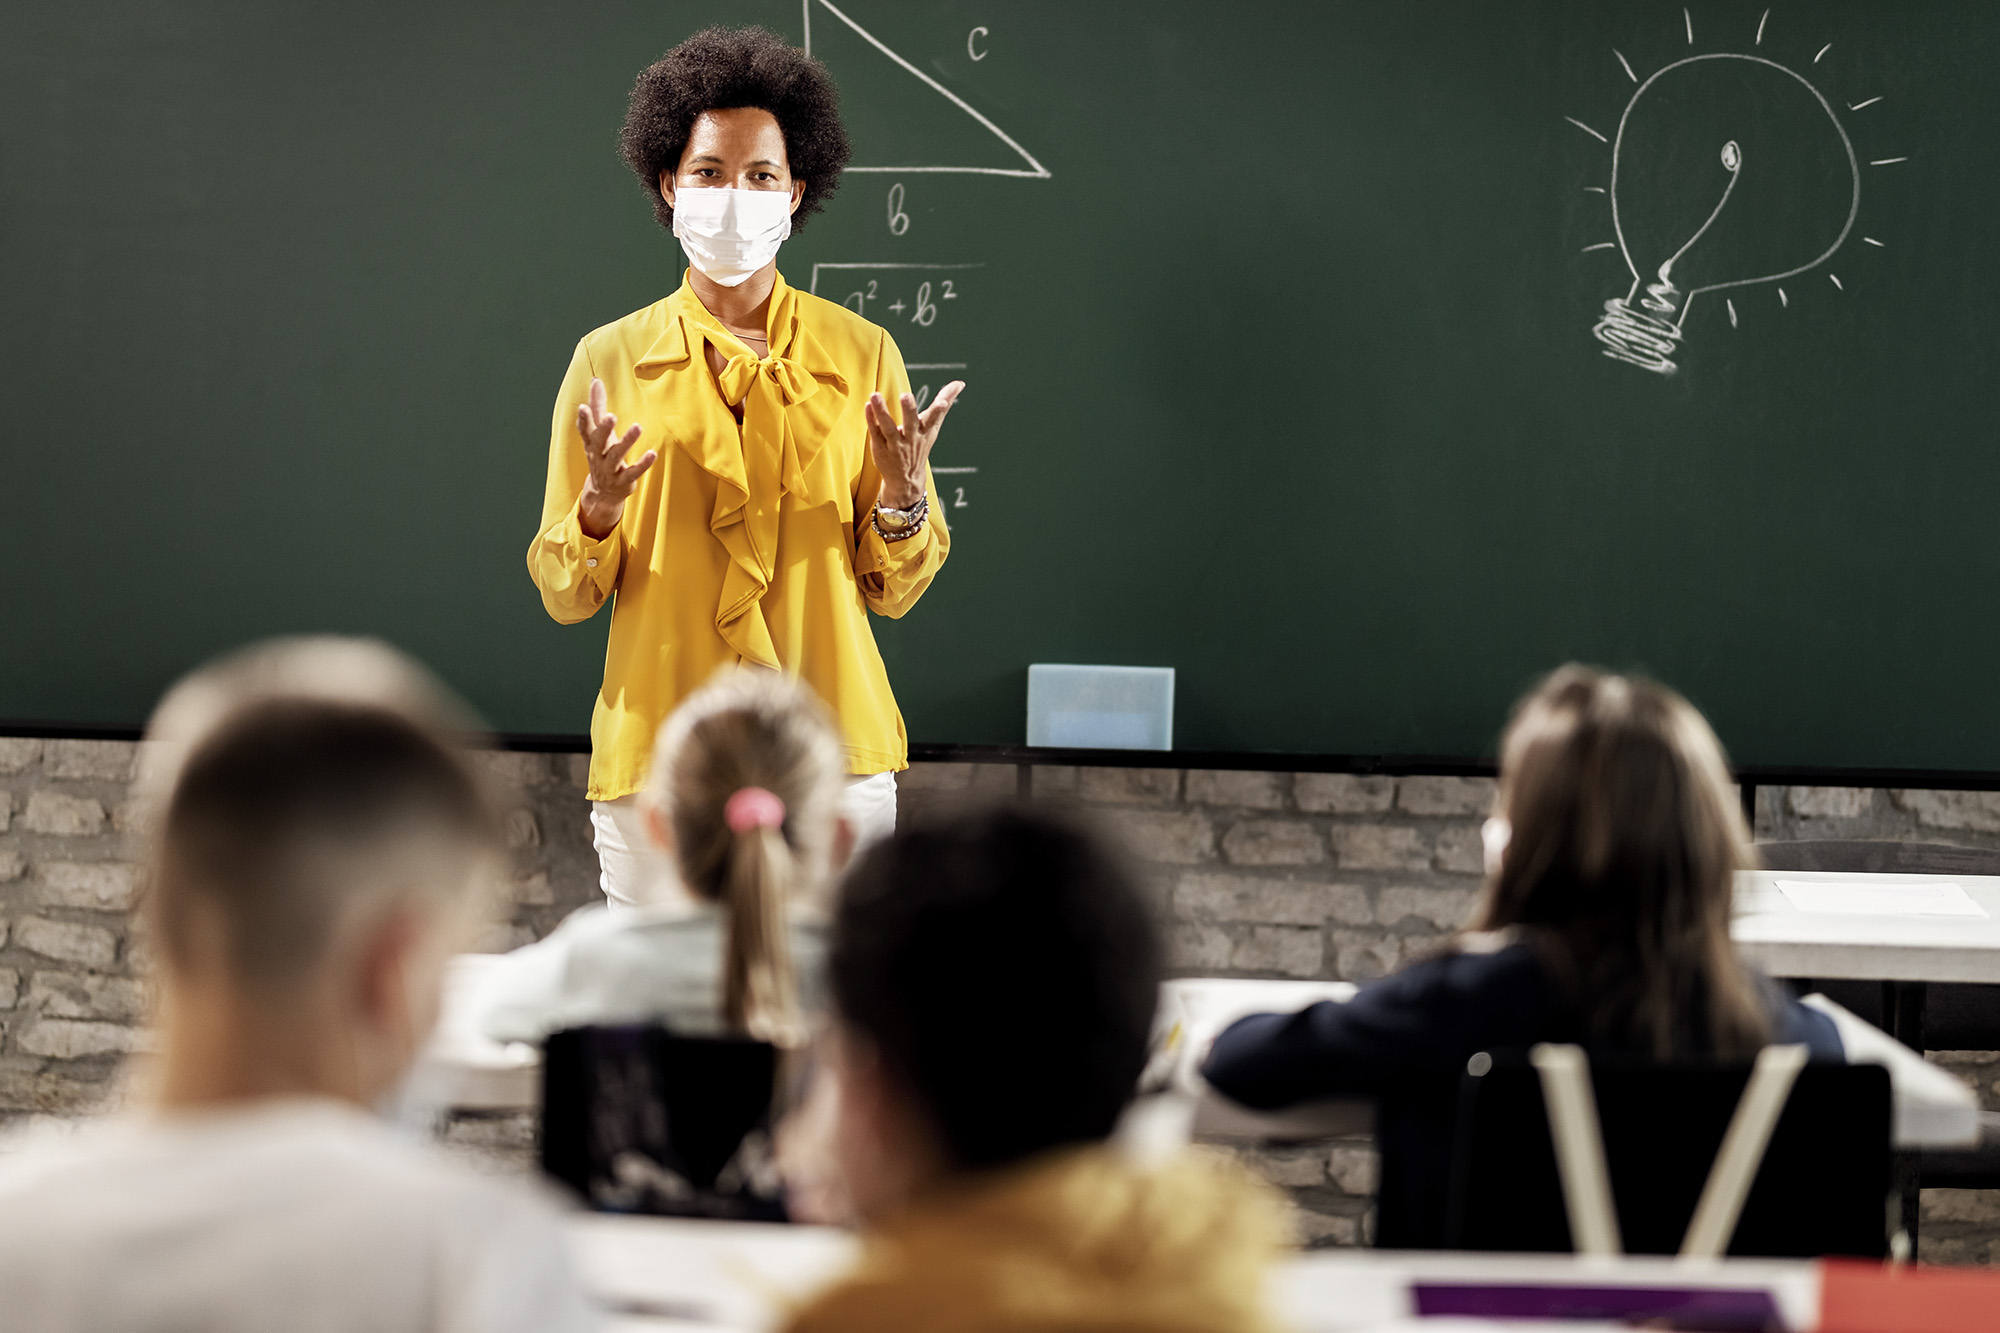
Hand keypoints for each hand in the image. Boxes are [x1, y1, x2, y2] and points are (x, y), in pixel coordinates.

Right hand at [575, 378, 657, 538]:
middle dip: (604, 429)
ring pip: (616, 455)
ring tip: (637, 427)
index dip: (583, 420)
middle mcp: (598, 456)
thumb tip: (595, 380)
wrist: (604, 492)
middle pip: (599, 441)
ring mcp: (610, 470)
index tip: (583, 407)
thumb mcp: (598, 432)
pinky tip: (653, 453)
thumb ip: (598, 406)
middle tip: (611, 416)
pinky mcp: (624, 481)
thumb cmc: (602, 454)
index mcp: (591, 443)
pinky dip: (642, 464)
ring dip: (627, 442)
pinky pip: (633, 472)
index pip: (585, 430)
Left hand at [866, 381, 963, 509]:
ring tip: (875, 395)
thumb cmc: (920, 444)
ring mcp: (894, 444)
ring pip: (888, 428)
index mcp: (925, 431)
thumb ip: (945, 402)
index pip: (933, 420)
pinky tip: (867, 406)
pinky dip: (870, 420)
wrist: (906, 478)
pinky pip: (875, 433)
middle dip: (909, 410)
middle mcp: (911, 438)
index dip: (939, 411)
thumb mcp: (933, 426)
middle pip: (910, 423)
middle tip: (906, 395)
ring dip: (881, 412)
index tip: (942, 402)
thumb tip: (960, 383)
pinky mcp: (880, 447)